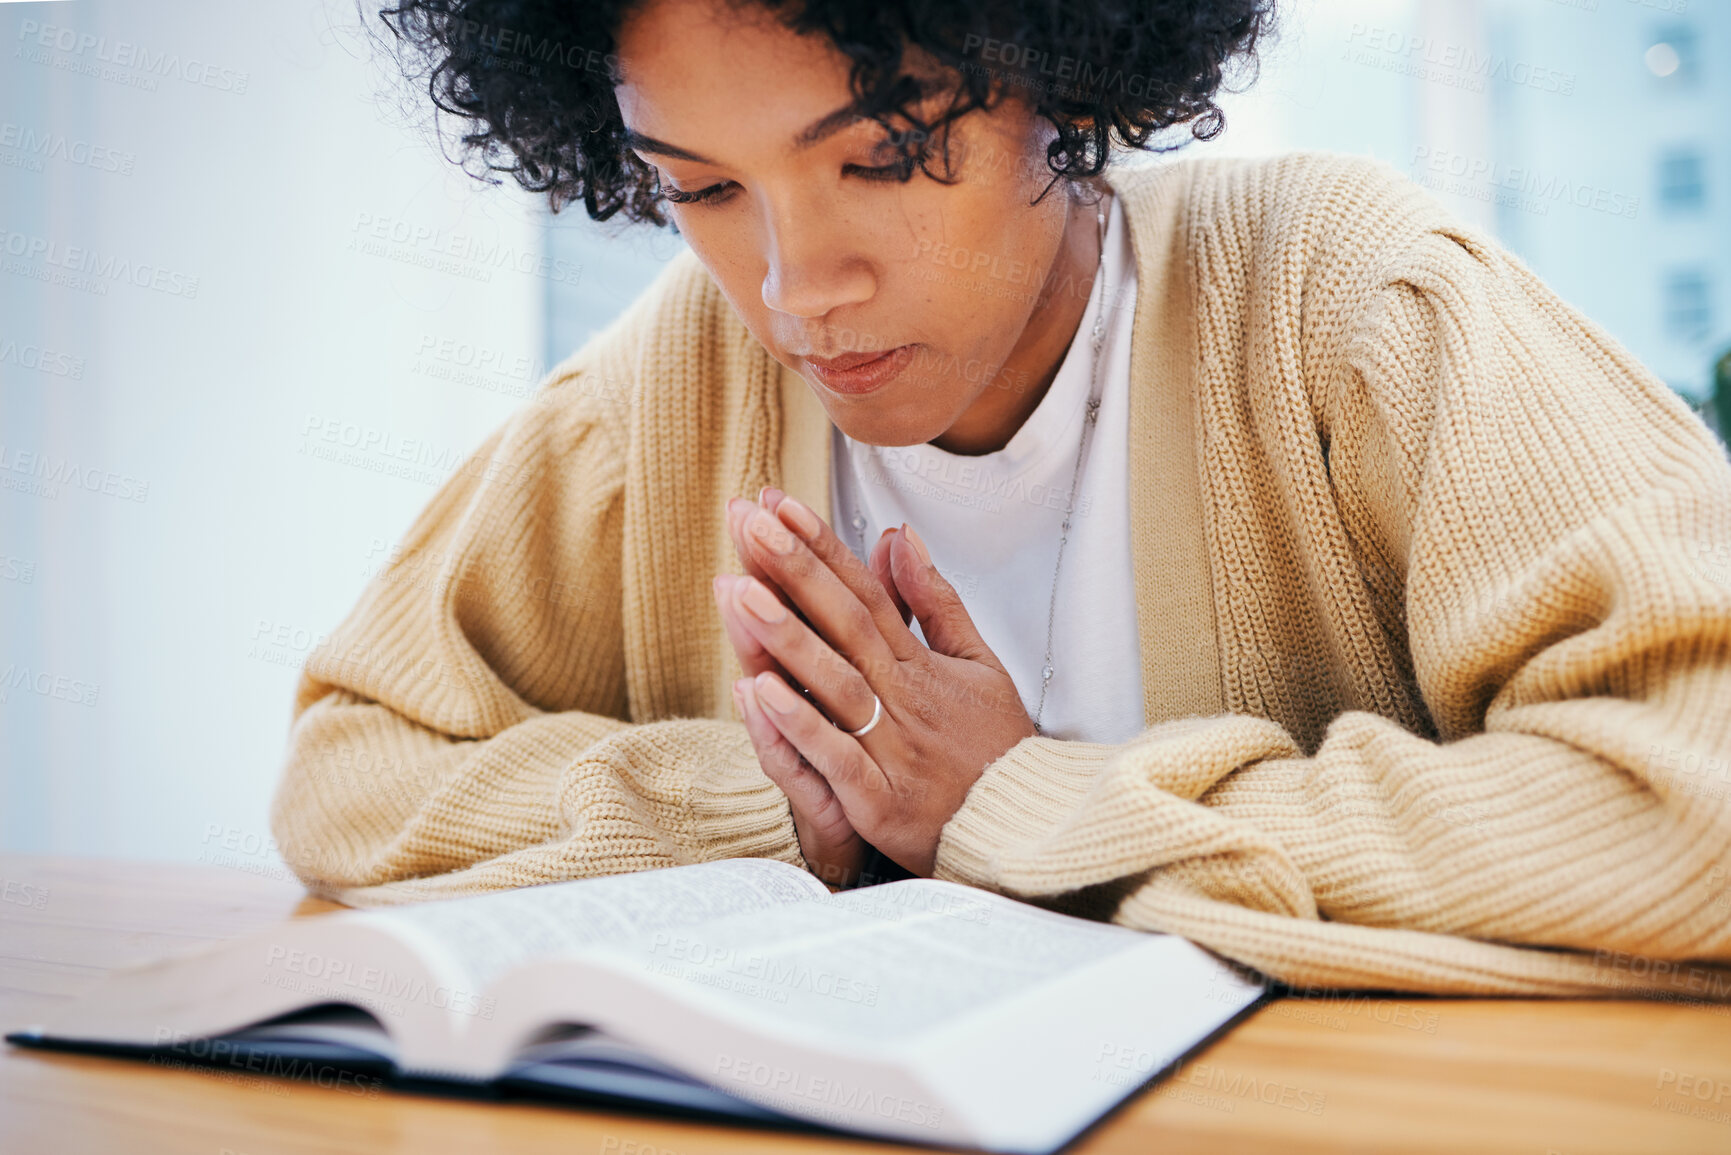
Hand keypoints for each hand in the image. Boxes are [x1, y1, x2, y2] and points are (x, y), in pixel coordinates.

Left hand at [713, 491, 1036, 877]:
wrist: (1020, 830)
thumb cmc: (995, 750)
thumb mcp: (979, 664)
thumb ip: (935, 602)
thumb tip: (899, 538)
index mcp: (919, 664)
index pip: (865, 592)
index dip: (822, 546)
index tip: (782, 505)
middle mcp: (901, 697)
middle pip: (843, 622)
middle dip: (795, 568)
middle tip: (752, 521)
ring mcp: (890, 747)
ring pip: (833, 681)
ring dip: (786, 635)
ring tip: (741, 589)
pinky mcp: (878, 797)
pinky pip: (833, 755)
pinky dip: (798, 723)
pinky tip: (759, 691)